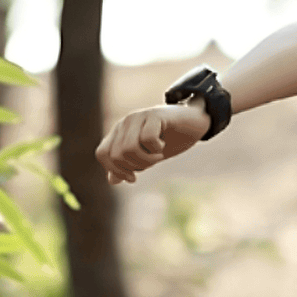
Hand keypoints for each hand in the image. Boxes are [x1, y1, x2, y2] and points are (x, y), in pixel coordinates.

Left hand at [96, 100, 211, 184]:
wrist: (194, 121)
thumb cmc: (170, 139)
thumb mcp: (147, 156)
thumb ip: (129, 166)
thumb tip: (112, 181)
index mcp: (119, 131)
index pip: (102, 153)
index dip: (116, 170)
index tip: (133, 178)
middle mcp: (125, 122)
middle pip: (117, 155)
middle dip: (136, 166)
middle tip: (152, 162)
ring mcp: (139, 117)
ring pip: (129, 149)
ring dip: (147, 159)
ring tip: (158, 155)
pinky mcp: (154, 115)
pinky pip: (147, 139)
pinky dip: (157, 149)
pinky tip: (163, 145)